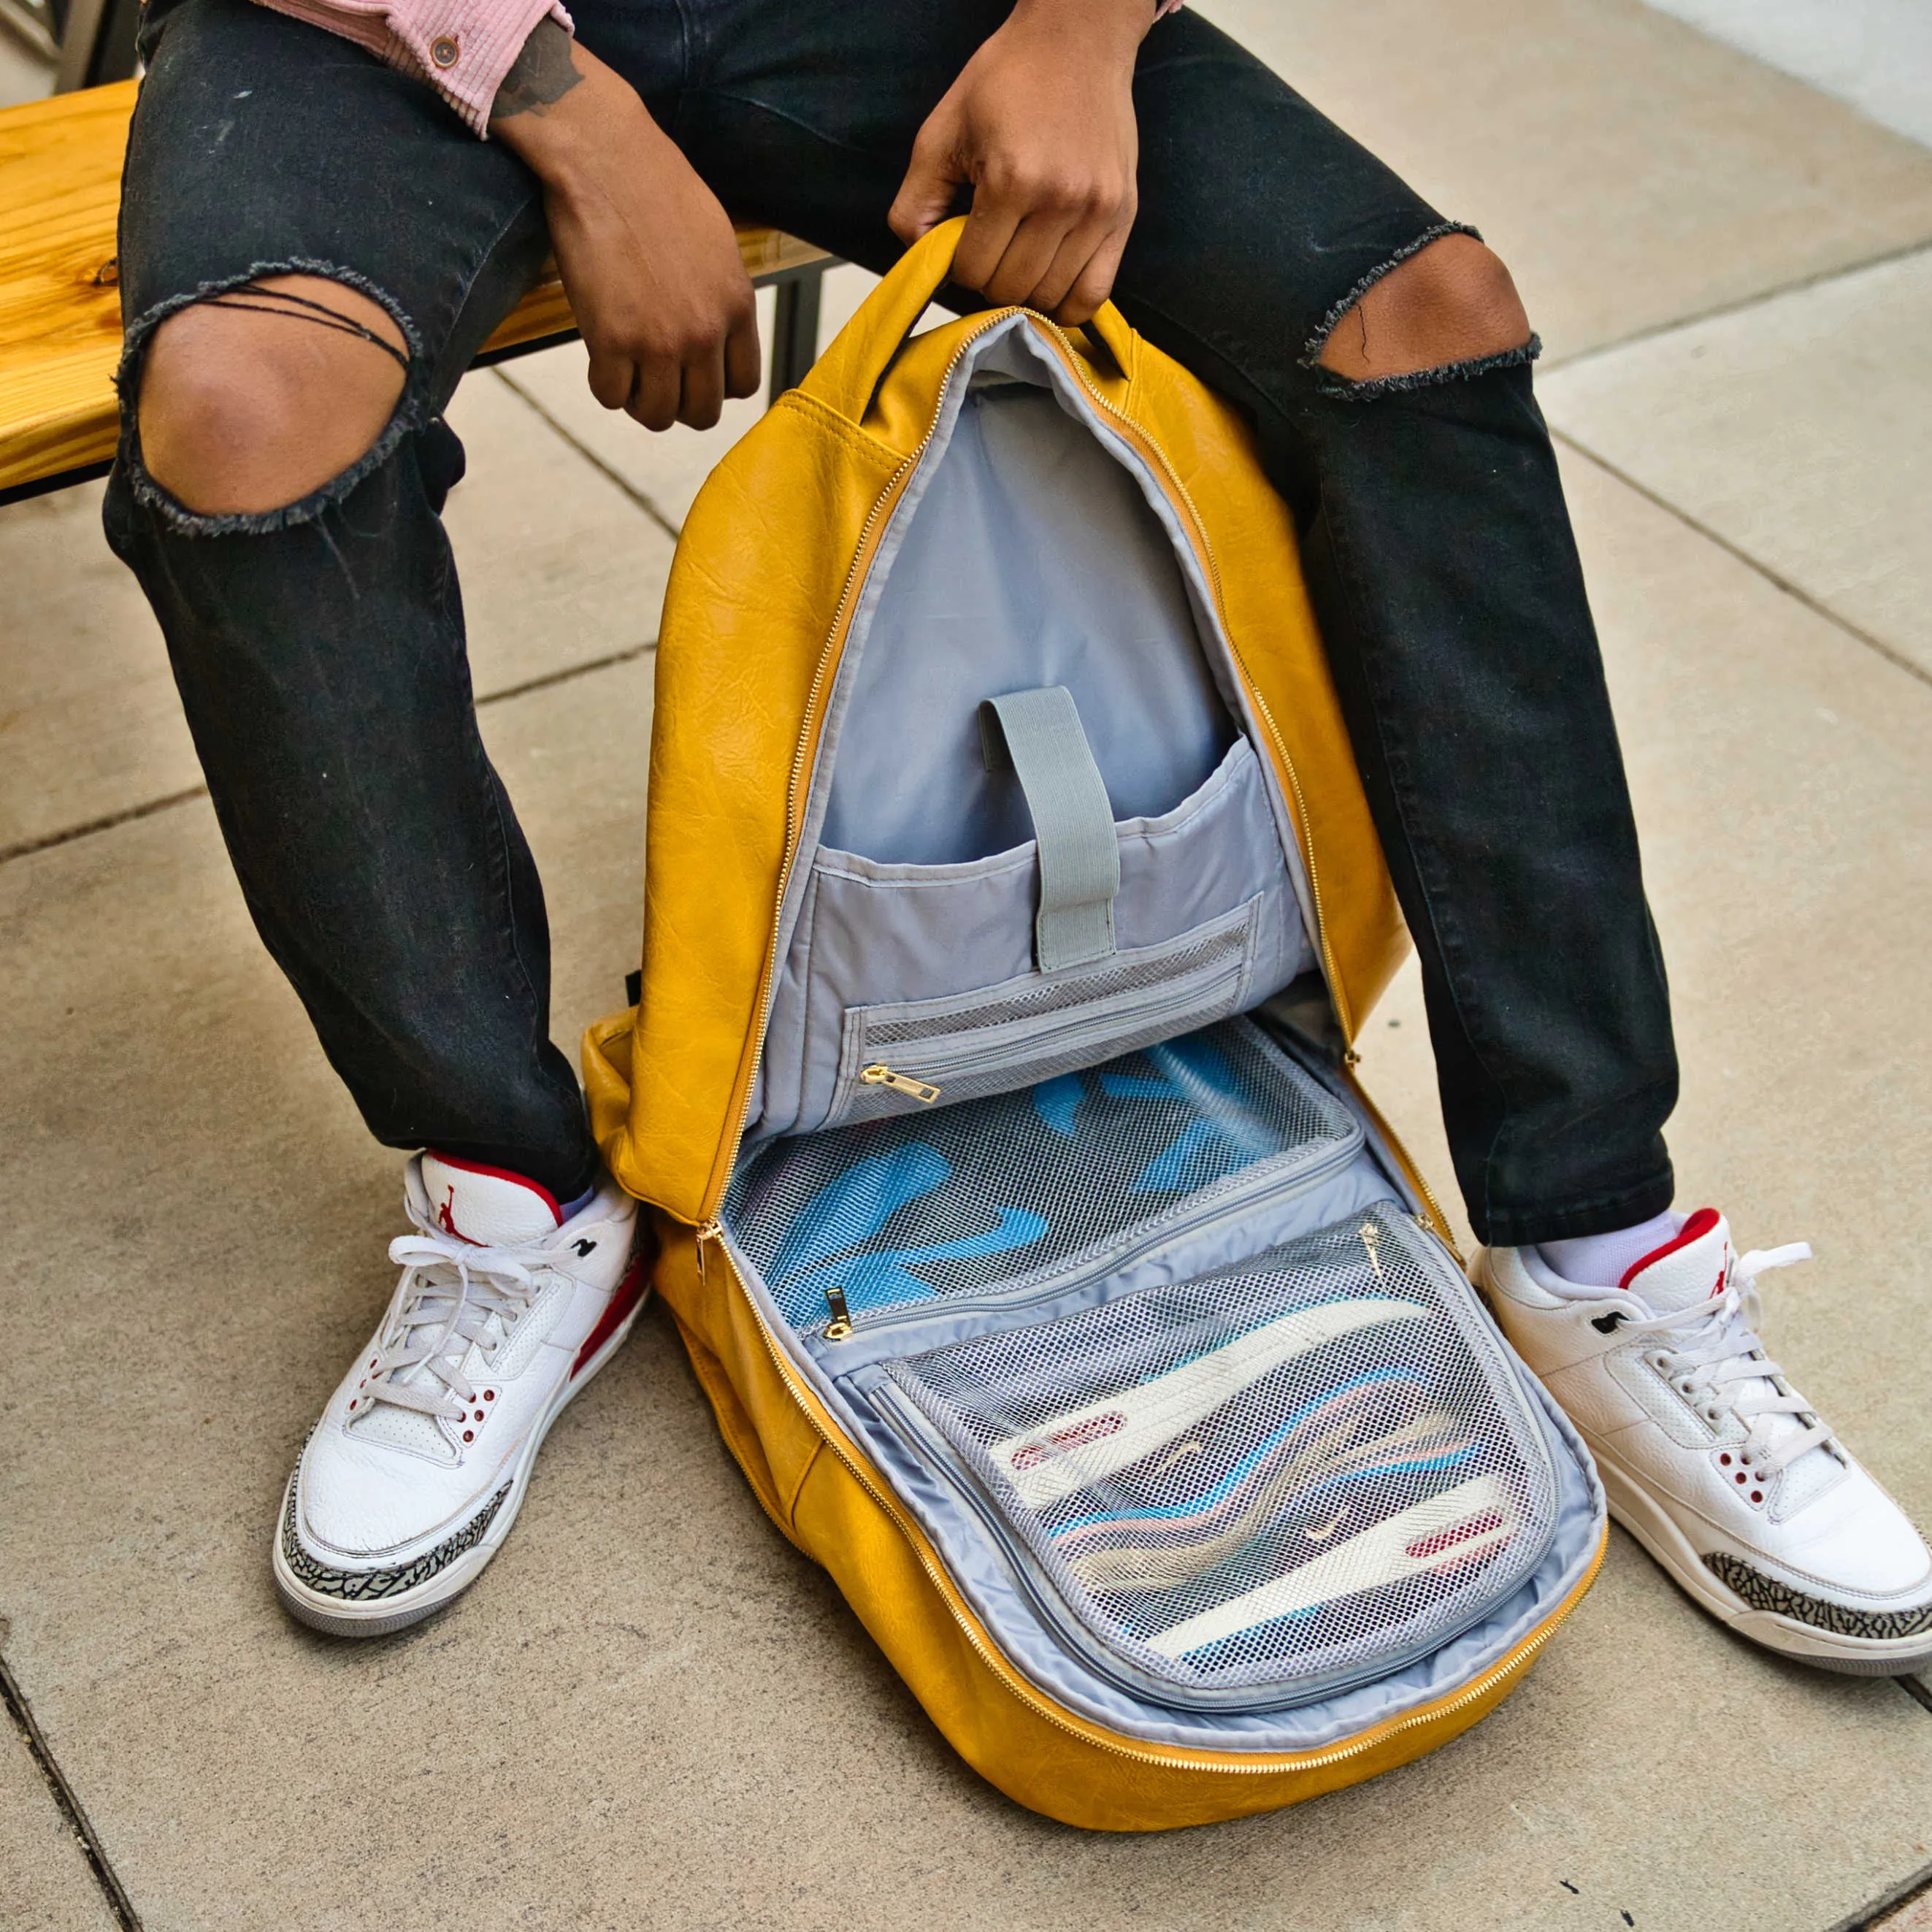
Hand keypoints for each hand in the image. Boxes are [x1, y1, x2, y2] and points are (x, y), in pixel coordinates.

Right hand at [491, 21, 759, 429]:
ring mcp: (659, 341)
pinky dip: (604, 384)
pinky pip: (611, 396)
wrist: (605, 157)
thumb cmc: (656, 187)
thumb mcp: (716, 244)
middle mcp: (704, 333)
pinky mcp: (611, 341)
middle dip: (678, 403)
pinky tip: (600, 357)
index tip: (693, 373)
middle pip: (702, 412)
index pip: (743, 386)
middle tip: (654, 379)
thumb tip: (716, 334)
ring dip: (640, 401)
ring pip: (657, 415)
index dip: (716, 386)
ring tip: (626, 371)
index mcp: (737, 307)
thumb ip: (722, 296)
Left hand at [888, 0, 1151, 324]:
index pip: (974, 270)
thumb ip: (916, 201)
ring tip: (1019, 258)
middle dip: (990, 280)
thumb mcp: (941, 132)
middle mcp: (1061, 201)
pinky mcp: (1124, 215)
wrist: (1076, 42)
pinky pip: (1095, 294)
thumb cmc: (1006, 81)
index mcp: (1012, 179)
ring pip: (1050, 297)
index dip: (958, 267)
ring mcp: (1097, 212)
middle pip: (1012, 289)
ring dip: (1027, 291)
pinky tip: (1051, 282)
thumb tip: (918, 259)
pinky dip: (1068, 303)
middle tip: (990, 249)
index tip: (962, 244)